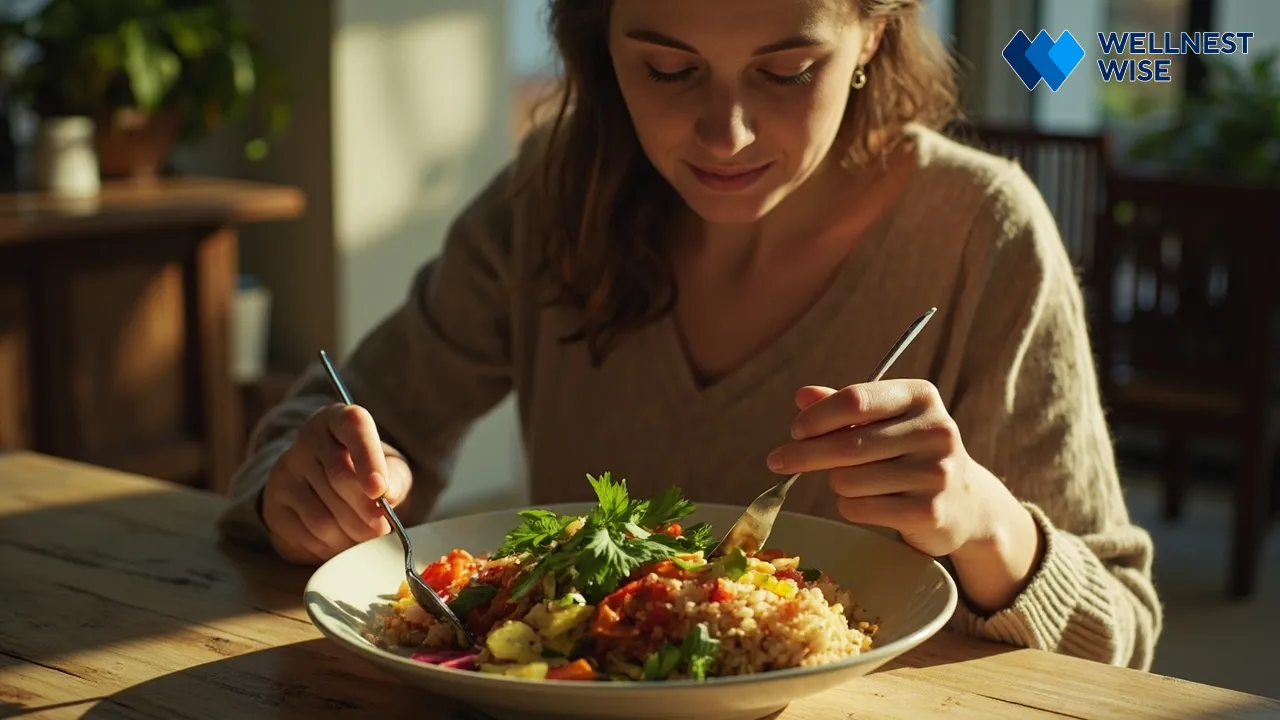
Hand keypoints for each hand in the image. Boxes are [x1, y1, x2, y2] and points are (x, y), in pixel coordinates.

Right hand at [262, 403, 411, 563]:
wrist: (329, 486)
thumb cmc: (368, 474)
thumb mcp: (390, 469)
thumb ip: (394, 479)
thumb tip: (388, 495)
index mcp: (339, 419)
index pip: (353, 427)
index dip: (368, 459)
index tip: (379, 491)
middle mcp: (308, 440)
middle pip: (339, 478)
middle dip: (367, 511)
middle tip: (383, 528)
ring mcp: (285, 471)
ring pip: (322, 516)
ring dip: (351, 536)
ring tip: (366, 538)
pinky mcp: (274, 503)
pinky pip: (306, 535)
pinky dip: (331, 548)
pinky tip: (343, 543)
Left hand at [766, 381, 1042, 610]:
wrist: (965, 504)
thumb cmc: (911, 453)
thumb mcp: (886, 421)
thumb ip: (845, 408)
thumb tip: (802, 395)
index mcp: (921, 397)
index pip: (855, 400)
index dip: (816, 417)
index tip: (795, 431)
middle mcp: (935, 430)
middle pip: (846, 443)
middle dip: (804, 454)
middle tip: (778, 461)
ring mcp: (936, 472)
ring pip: (848, 480)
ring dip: (837, 484)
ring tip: (854, 482)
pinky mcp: (929, 511)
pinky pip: (860, 508)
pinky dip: (850, 507)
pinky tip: (868, 503)